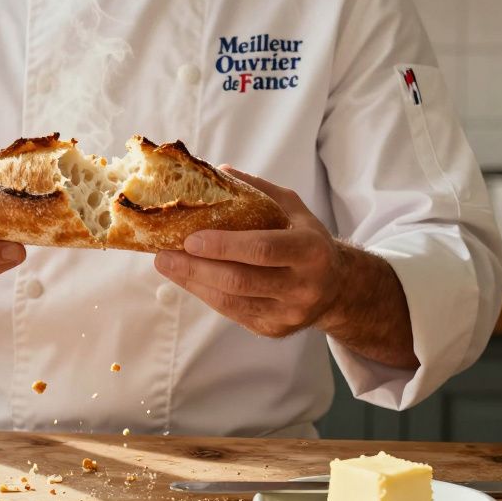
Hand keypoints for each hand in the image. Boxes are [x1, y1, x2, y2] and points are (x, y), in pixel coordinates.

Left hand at [153, 167, 347, 338]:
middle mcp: (303, 286)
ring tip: (167, 265)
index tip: (189, 239)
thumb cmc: (307, 240)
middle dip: (196, 269)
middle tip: (163, 256)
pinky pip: (232, 313)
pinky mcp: (274, 329)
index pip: (262, 249)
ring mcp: (289, 313)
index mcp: (310, 251)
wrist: (338, 288)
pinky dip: (206, 295)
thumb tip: (218, 171)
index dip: (223, 246)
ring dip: (193, 283)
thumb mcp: (293, 209)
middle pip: (240, 280)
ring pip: (231, 301)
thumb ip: (259, 190)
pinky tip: (188, 279)